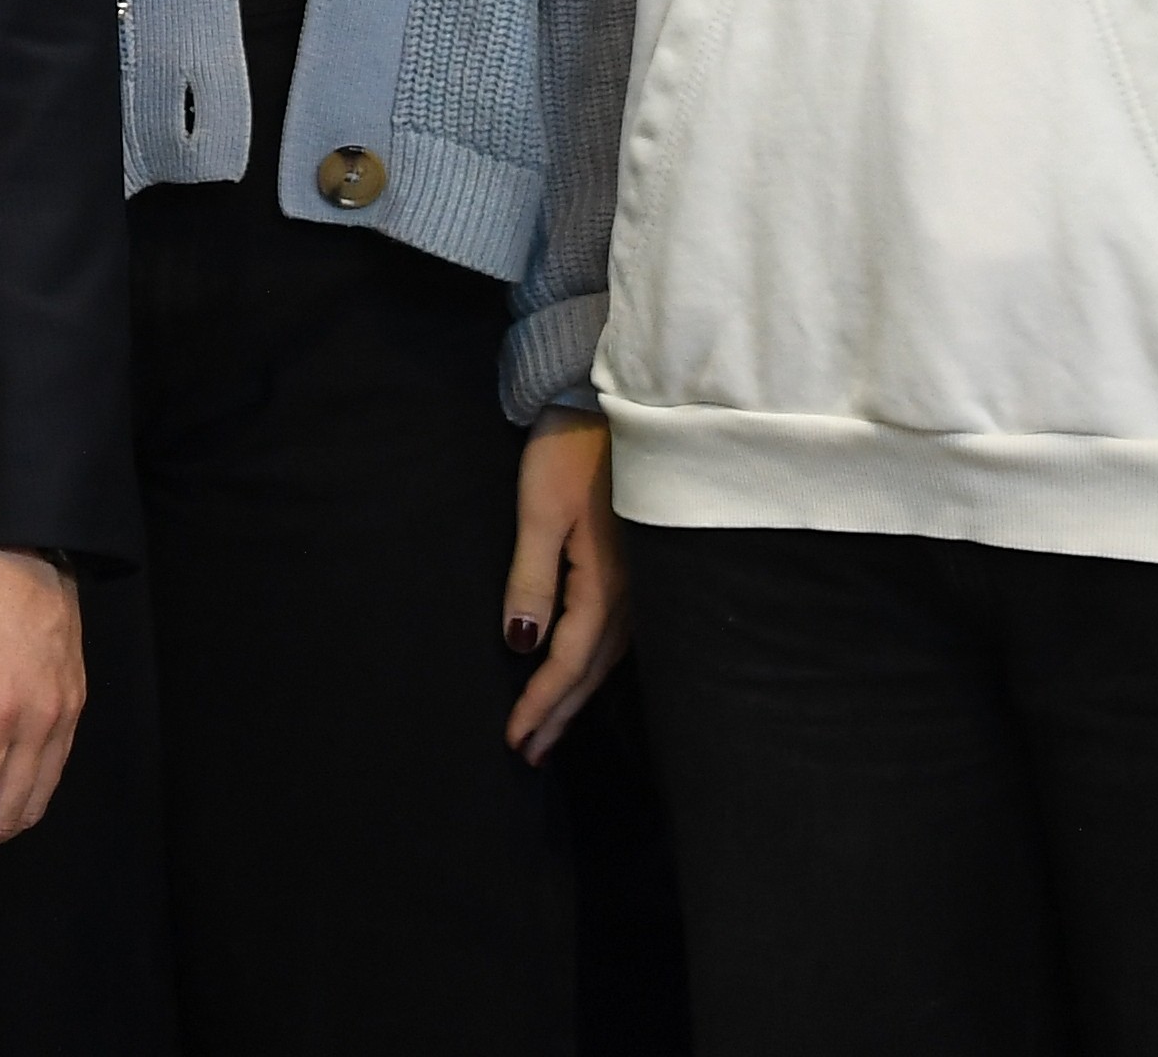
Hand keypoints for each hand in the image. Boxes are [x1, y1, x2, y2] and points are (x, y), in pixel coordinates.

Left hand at [502, 412, 629, 764]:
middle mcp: (632, 595)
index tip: (513, 740)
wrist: (617, 404)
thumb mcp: (540, 511)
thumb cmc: (570, 451)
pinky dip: (597, 665)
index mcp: (605, 585)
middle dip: (560, 715)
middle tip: (530, 754)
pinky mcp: (643, 569)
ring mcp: (644, 584)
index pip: (567, 663)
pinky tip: (587, 673)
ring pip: (608, 658)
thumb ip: (531, 579)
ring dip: (579, 696)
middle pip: (591, 671)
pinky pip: (620, 636)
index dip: (541, 705)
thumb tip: (521, 645)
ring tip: (552, 728)